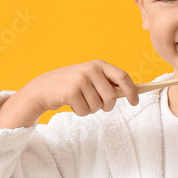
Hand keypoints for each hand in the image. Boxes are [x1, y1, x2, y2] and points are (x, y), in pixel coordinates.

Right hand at [19, 59, 139, 115]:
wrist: (43, 88)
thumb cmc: (71, 85)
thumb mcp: (90, 77)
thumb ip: (107, 82)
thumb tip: (130, 92)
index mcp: (99, 65)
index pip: (122, 77)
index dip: (132, 91)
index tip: (135, 102)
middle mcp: (91, 69)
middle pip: (111, 97)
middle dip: (106, 107)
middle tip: (98, 106)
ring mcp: (80, 79)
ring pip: (97, 106)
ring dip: (90, 109)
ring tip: (79, 101)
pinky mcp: (71, 91)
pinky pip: (84, 111)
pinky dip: (79, 112)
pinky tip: (71, 103)